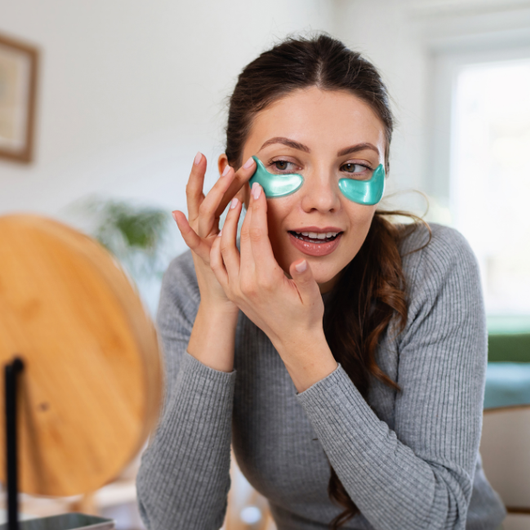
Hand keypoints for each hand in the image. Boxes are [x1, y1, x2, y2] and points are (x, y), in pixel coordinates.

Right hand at [172, 153, 255, 311]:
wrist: (222, 304)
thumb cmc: (236, 272)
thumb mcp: (236, 242)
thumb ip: (242, 219)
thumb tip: (252, 195)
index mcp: (212, 226)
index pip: (219, 195)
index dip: (226, 178)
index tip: (237, 159)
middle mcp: (203, 230)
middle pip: (205, 198)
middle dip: (214, 178)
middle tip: (223, 156)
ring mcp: (201, 242)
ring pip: (204, 212)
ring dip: (214, 192)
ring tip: (226, 172)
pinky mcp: (202, 258)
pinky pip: (193, 242)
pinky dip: (184, 229)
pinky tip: (177, 214)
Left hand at [209, 182, 336, 390]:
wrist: (292, 341)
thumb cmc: (306, 316)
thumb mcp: (311, 298)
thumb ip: (304, 278)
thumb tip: (298, 264)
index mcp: (264, 281)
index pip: (256, 237)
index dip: (257, 211)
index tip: (258, 190)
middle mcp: (244, 283)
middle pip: (238, 238)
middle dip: (242, 210)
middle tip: (246, 188)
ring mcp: (234, 287)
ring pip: (222, 248)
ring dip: (226, 224)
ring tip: (234, 203)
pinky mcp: (231, 291)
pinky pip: (217, 263)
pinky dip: (218, 244)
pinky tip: (225, 230)